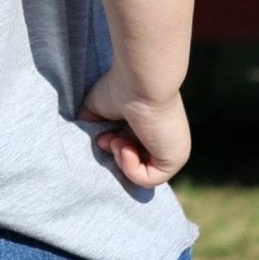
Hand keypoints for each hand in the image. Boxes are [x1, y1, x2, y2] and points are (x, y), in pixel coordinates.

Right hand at [78, 68, 190, 187]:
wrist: (140, 80)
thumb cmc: (119, 88)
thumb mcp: (97, 110)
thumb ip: (92, 126)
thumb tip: (84, 138)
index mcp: (149, 128)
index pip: (131, 151)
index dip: (113, 146)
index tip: (102, 134)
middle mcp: (162, 141)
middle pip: (135, 163)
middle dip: (115, 154)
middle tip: (106, 138)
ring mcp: (170, 151)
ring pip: (141, 173)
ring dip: (122, 160)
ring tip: (117, 140)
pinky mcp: (174, 159)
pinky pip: (148, 179)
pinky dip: (130, 168)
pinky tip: (126, 147)